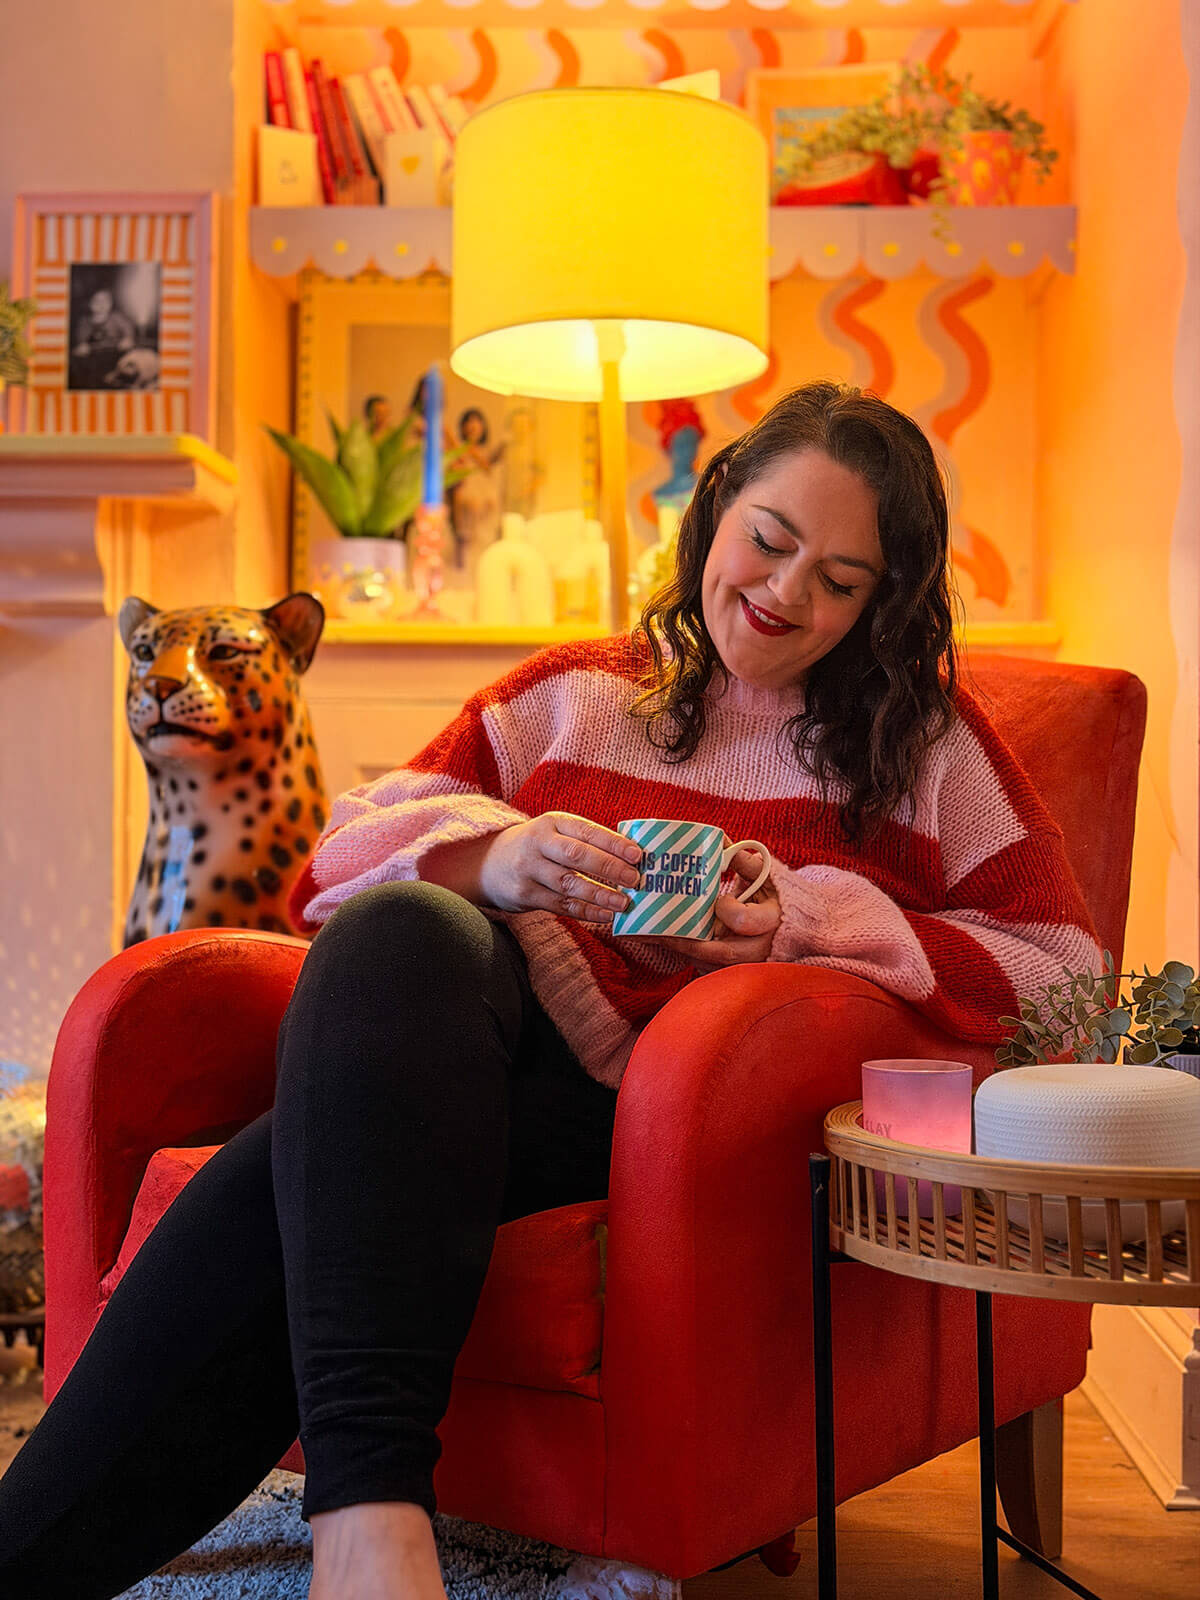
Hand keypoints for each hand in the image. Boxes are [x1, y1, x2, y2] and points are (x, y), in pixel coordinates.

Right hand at [479, 812, 642, 922]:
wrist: (488, 863)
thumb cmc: (537, 847)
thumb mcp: (555, 832)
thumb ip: (585, 840)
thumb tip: (632, 857)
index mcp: (552, 822)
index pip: (587, 831)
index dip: (613, 843)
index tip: (638, 855)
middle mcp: (538, 842)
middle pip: (577, 855)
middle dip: (609, 868)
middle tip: (634, 879)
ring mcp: (528, 869)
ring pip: (568, 883)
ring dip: (599, 894)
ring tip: (623, 903)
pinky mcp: (524, 894)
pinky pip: (560, 905)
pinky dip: (585, 911)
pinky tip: (604, 916)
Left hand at [650, 848, 779, 971]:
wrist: (801, 927)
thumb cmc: (782, 898)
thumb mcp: (768, 877)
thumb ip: (744, 862)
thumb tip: (719, 842)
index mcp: (772, 919)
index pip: (743, 920)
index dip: (725, 910)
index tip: (718, 899)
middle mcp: (763, 947)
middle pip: (724, 952)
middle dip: (689, 943)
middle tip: (663, 931)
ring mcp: (753, 964)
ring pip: (715, 966)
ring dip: (687, 954)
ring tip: (662, 939)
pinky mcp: (743, 973)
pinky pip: (715, 972)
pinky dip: (696, 961)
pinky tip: (679, 947)